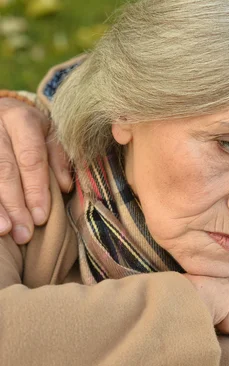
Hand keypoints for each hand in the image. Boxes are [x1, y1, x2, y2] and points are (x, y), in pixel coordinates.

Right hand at [0, 97, 71, 242]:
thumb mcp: (50, 134)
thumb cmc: (30, 129)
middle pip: (4, 170)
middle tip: (23, 233)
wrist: (0, 111)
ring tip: (4, 231)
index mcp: (21, 119)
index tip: (40, 218)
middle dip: (15, 204)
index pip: (31, 159)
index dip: (36, 190)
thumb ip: (59, 158)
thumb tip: (65, 187)